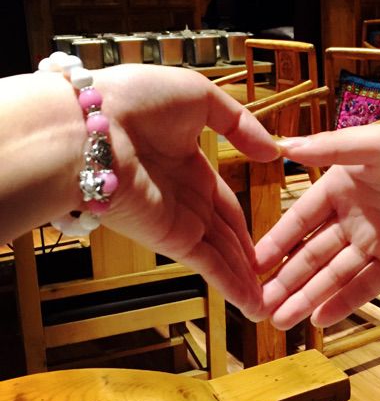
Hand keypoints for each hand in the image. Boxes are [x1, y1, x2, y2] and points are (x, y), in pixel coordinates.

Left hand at [96, 65, 278, 317]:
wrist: (87, 126)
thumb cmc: (133, 101)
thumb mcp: (199, 97)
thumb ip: (239, 123)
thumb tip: (272, 150)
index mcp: (187, 165)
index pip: (223, 200)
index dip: (243, 221)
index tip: (258, 235)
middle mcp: (183, 197)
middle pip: (225, 234)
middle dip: (247, 257)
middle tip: (269, 277)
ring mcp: (177, 220)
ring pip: (221, 256)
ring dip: (245, 281)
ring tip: (267, 303)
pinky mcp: (170, 239)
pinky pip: (210, 265)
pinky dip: (232, 285)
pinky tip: (252, 302)